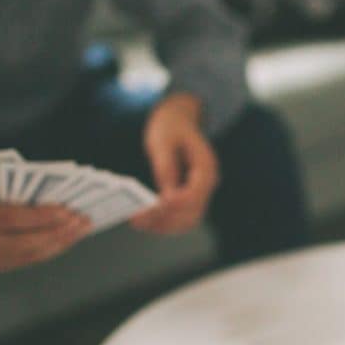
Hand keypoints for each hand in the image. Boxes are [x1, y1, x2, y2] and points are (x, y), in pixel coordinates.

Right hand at [0, 161, 91, 272]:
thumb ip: (17, 188)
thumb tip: (61, 201)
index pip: (9, 218)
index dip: (40, 216)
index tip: (67, 210)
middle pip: (20, 242)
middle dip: (55, 233)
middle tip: (81, 221)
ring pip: (25, 255)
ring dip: (58, 243)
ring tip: (80, 229)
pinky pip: (24, 260)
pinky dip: (48, 248)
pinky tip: (67, 237)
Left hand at [131, 93, 218, 233]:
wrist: (178, 119)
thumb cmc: (170, 126)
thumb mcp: (162, 140)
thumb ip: (165, 167)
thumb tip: (165, 195)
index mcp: (206, 166)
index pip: (196, 193)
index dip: (177, 202)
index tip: (157, 205)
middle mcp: (206, 184)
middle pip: (192, 213)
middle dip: (166, 218)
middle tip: (140, 218)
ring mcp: (199, 193)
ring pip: (186, 221)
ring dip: (163, 225)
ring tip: (138, 221)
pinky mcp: (188, 198)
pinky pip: (179, 217)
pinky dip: (162, 222)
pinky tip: (143, 219)